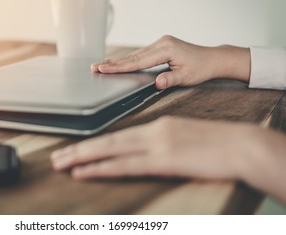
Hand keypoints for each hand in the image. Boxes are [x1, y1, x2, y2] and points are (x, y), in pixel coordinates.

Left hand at [50, 116, 285, 203]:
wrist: (241, 145)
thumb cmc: (217, 144)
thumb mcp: (183, 138)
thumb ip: (162, 143)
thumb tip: (145, 153)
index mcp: (157, 126)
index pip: (118, 136)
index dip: (94, 143)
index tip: (76, 149)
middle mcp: (152, 132)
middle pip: (107, 141)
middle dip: (79, 149)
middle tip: (56, 157)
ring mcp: (156, 145)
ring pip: (110, 150)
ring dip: (82, 157)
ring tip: (60, 163)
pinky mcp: (163, 160)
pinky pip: (125, 165)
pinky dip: (101, 167)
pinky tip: (84, 171)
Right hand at [91, 35, 250, 88]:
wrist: (212, 59)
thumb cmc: (201, 68)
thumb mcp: (187, 77)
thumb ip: (170, 80)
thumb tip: (157, 84)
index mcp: (166, 49)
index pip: (137, 61)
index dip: (119, 66)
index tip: (103, 68)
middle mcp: (161, 43)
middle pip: (132, 56)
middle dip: (112, 62)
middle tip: (94, 67)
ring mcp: (160, 42)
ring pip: (134, 54)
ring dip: (117, 60)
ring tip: (100, 65)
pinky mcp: (160, 45)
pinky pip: (140, 54)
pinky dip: (128, 59)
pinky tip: (117, 62)